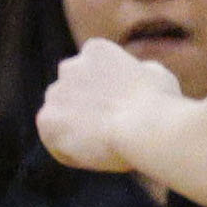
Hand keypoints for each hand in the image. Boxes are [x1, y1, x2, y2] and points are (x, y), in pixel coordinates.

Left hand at [37, 36, 183, 174]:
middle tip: (111, 130)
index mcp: (96, 51)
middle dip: (86, 109)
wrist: (146, 128)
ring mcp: (55, 93)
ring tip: (105, 146)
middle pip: (72, 92)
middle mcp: (70, 67)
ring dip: (77, 131)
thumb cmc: (160, 104)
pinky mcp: (46, 120)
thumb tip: (139, 74)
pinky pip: (55, 142)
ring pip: (61, 117)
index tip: (125, 112)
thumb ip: (138, 72)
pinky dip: (71, 152)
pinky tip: (95, 155)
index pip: (93, 73)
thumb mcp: (157, 75)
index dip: (108, 95)